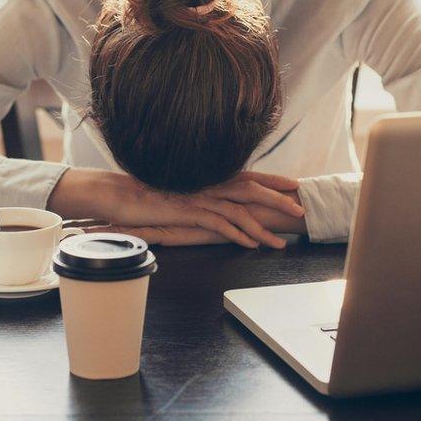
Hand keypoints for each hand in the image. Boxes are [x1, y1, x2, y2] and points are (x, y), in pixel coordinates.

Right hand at [104, 190, 306, 246]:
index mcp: (209, 177)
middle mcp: (208, 183)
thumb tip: (218, 204)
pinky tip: (251, 245)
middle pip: (252, 188)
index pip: (247, 175)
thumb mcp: (181, 193)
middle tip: (300, 210)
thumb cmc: (149, 195)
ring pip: (240, 210)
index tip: (294, 184)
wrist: (119, 195)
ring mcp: (199, 197)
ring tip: (280, 242)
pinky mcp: (188, 211)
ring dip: (263, 227)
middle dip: (279, 199)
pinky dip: (238, 235)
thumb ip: (201, 195)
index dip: (272, 179)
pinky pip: (220, 224)